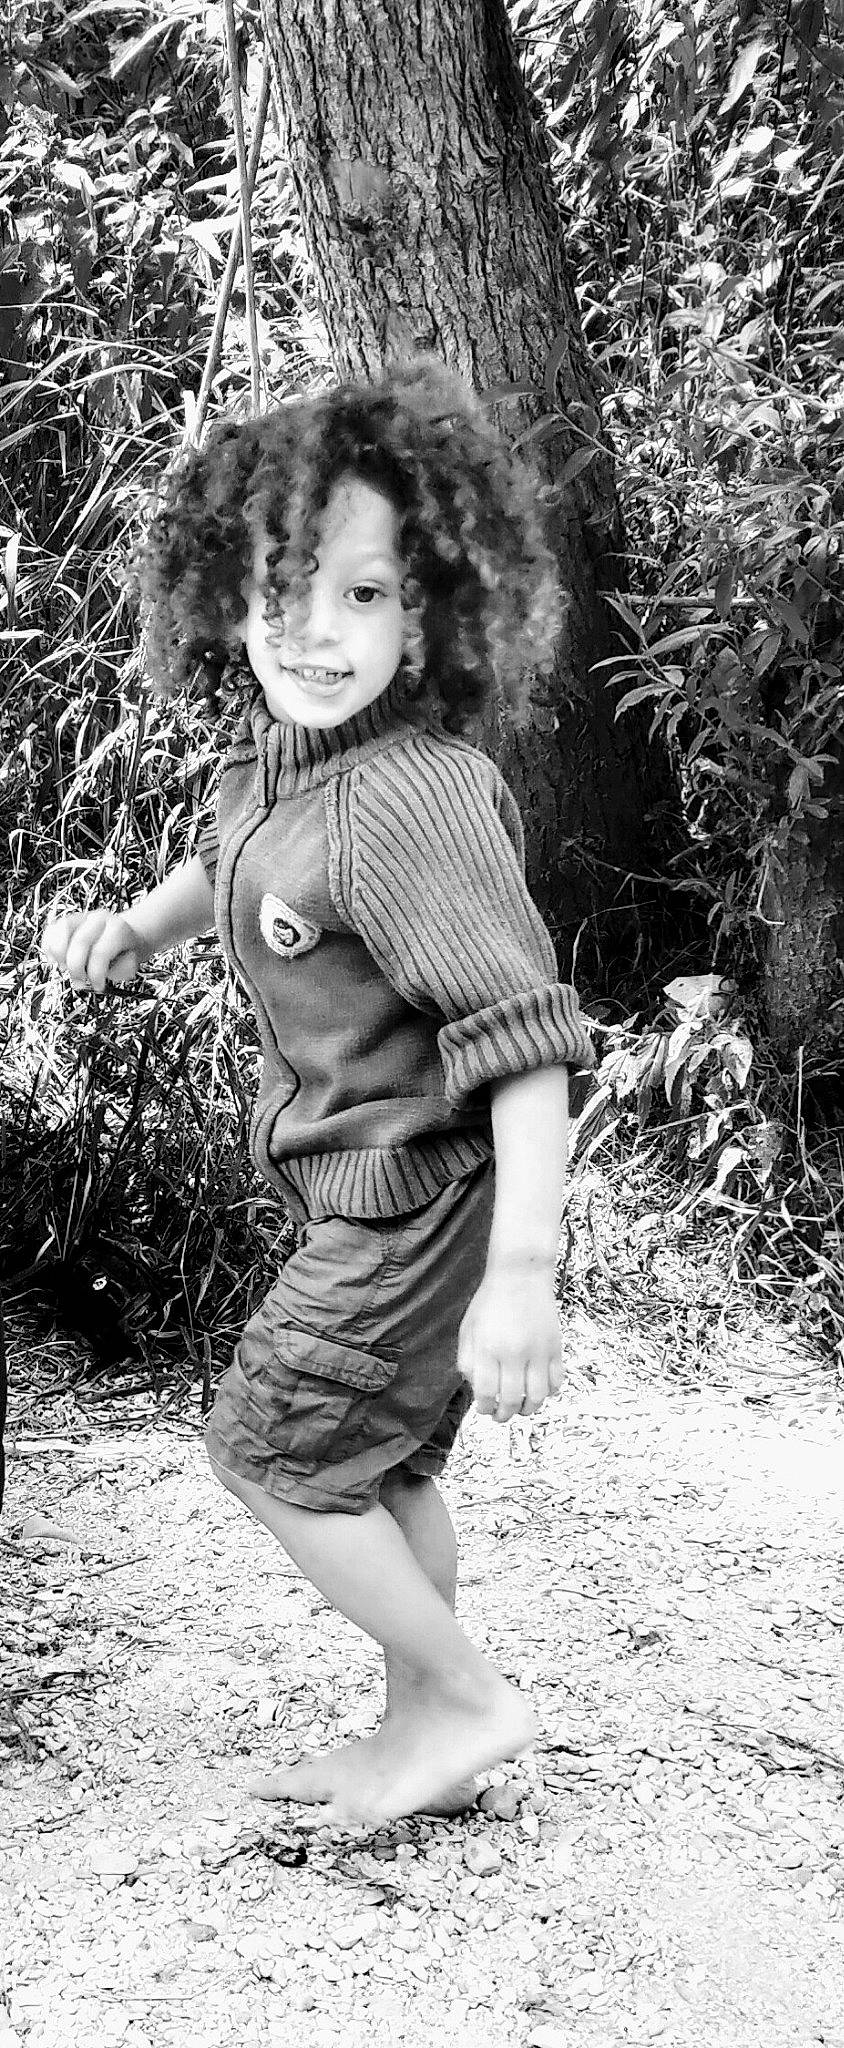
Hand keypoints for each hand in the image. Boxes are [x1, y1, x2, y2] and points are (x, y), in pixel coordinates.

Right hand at [41, 909, 144, 992]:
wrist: (123, 937)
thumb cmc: (124, 953)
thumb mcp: (131, 964)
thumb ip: (122, 969)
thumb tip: (103, 973)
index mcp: (117, 929)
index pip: (101, 952)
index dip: (96, 974)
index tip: (97, 987)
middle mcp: (99, 919)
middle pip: (80, 941)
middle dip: (76, 968)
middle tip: (79, 982)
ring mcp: (82, 917)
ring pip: (62, 929)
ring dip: (58, 954)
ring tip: (64, 968)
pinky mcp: (68, 921)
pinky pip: (52, 930)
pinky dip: (48, 946)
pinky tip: (54, 960)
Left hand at [456, 1264, 563, 1423]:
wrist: (521, 1274)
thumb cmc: (491, 1300)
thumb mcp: (468, 1328)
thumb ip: (467, 1360)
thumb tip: (475, 1388)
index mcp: (488, 1348)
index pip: (486, 1393)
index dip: (484, 1408)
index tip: (484, 1408)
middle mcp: (514, 1353)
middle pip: (511, 1400)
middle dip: (504, 1415)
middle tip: (500, 1415)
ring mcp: (538, 1351)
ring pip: (537, 1397)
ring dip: (528, 1409)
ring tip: (520, 1408)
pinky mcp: (555, 1347)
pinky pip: (556, 1382)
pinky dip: (548, 1392)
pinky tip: (538, 1389)